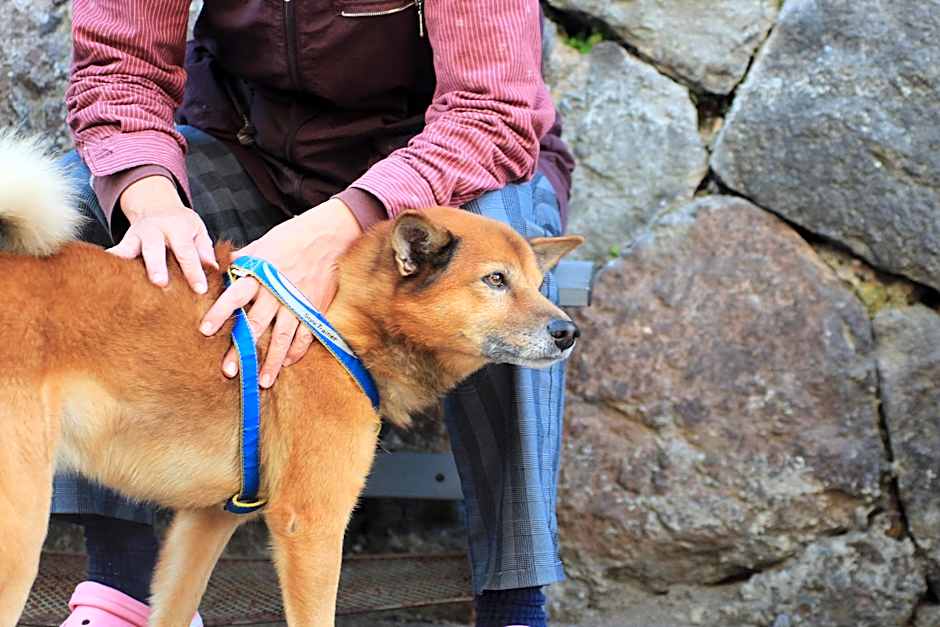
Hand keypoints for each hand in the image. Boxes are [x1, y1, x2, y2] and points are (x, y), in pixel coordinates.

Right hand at [108, 175, 217, 292]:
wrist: (156, 206)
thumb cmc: (182, 225)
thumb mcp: (198, 231)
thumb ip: (205, 249)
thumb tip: (214, 269)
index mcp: (178, 228)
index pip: (188, 252)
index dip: (194, 271)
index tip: (200, 290)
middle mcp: (155, 229)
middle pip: (155, 249)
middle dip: (157, 266)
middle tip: (160, 283)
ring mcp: (137, 234)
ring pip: (130, 247)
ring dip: (128, 262)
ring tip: (125, 280)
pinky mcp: (124, 240)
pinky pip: (116, 251)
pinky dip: (112, 260)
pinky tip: (105, 275)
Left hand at [199, 197, 362, 386]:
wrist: (329, 237)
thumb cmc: (291, 239)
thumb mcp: (261, 245)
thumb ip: (239, 261)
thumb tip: (215, 267)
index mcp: (260, 274)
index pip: (235, 295)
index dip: (220, 312)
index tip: (204, 330)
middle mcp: (277, 291)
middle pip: (256, 324)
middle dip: (242, 349)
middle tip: (229, 370)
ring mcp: (298, 302)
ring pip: (282, 337)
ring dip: (272, 361)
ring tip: (262, 381)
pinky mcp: (315, 309)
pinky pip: (305, 335)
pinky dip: (296, 351)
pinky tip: (286, 364)